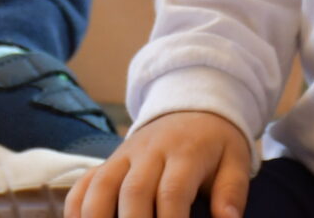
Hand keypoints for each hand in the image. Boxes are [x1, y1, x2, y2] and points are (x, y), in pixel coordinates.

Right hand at [66, 110, 251, 217]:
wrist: (192, 105)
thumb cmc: (216, 143)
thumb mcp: (236, 160)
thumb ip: (231, 192)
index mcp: (184, 153)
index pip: (172, 192)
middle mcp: (149, 152)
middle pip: (133, 192)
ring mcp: (124, 155)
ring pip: (102, 185)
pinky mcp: (109, 160)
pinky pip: (85, 183)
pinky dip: (77, 208)